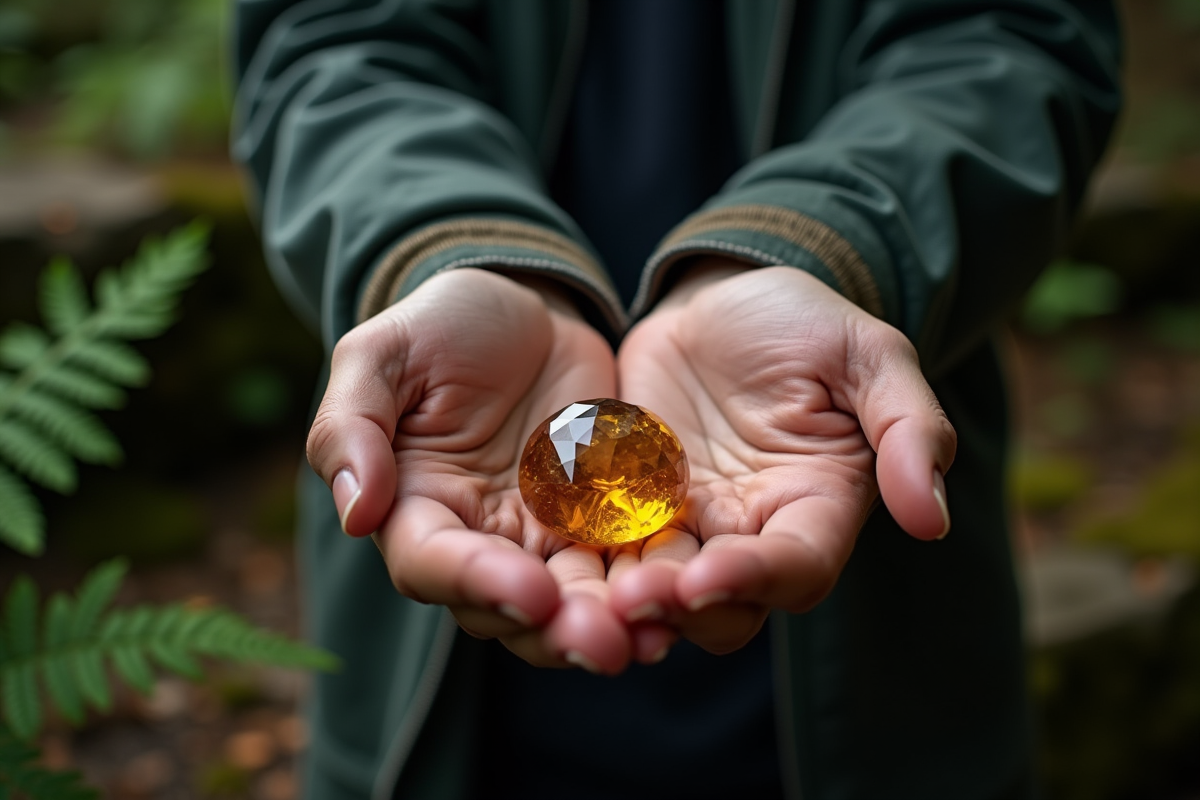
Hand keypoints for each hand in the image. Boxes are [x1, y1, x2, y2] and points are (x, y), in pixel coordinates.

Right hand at [306, 269, 666, 672]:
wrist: (528, 308)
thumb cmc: (443, 326)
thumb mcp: (383, 354)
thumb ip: (352, 425)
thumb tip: (355, 513)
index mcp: (417, 509)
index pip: (434, 564)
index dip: (478, 583)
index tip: (530, 590)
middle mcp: (481, 540)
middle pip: (510, 608)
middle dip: (557, 629)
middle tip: (606, 644)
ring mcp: (547, 536)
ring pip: (575, 601)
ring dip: (612, 624)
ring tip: (653, 636)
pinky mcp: (605, 521)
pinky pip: (629, 562)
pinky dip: (653, 582)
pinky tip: (687, 593)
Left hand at [608, 263, 956, 654]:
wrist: (719, 297)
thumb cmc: (802, 321)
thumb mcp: (867, 353)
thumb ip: (907, 426)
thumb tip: (930, 518)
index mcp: (816, 507)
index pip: (797, 565)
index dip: (758, 578)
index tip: (710, 577)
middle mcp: (751, 532)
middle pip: (725, 603)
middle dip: (682, 607)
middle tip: (634, 599)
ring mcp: (686, 525)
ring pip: (659, 588)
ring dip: (626, 601)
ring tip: (589, 597)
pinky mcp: (628, 507)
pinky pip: (604, 545)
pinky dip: (583, 559)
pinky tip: (547, 559)